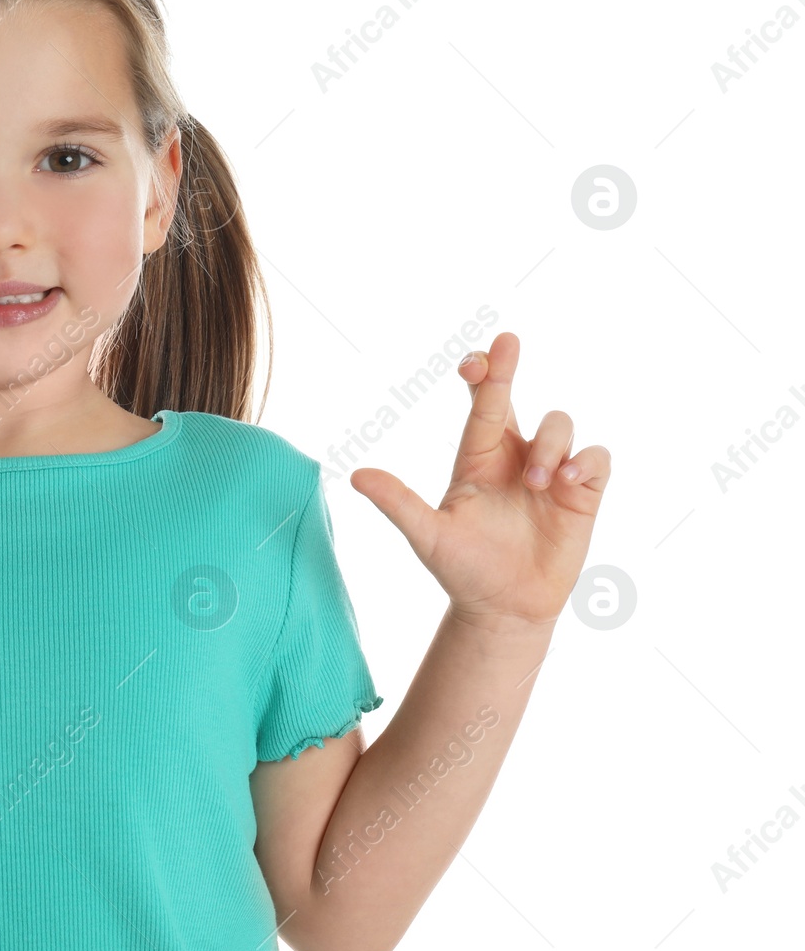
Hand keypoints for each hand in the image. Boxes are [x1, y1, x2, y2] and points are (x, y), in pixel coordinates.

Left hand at [347, 332, 610, 630]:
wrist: (503, 608)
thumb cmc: (462, 569)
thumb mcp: (428, 536)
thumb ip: (398, 502)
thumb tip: (356, 475)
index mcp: (477, 458)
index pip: (480, 406)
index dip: (481, 375)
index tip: (474, 356)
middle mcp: (514, 456)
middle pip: (515, 400)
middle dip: (509, 368)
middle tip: (506, 341)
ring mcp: (549, 472)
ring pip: (558, 426)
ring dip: (547, 446)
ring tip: (534, 484)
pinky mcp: (582, 493)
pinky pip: (595, 457)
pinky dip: (584, 461)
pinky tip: (565, 481)